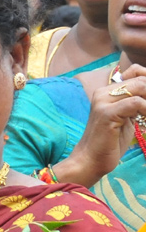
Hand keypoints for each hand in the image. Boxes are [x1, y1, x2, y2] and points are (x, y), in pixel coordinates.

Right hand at [59, 65, 145, 186]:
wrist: (90, 160)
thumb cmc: (110, 142)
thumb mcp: (126, 117)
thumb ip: (135, 103)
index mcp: (106, 91)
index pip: (135, 71)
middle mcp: (102, 92)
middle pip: (140, 79)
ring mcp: (103, 102)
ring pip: (140, 87)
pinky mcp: (107, 113)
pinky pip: (136, 103)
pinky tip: (145, 122)